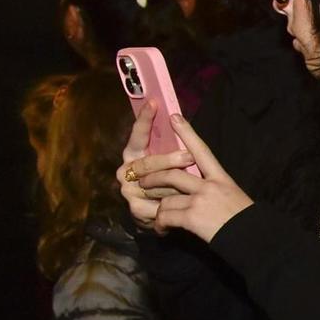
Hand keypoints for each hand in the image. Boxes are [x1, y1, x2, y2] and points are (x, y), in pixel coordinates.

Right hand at [116, 101, 185, 228]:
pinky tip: (182, 203)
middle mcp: (126, 171)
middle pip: (147, 163)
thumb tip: (179, 120)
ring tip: (192, 186)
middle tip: (188, 156)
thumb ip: (171, 147)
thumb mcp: (171, 165)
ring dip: (176, 185)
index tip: (154, 103)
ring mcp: (128, 190)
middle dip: (169, 160)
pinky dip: (172, 203)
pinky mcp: (135, 209)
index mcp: (134, 155)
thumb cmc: (171, 184)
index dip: (145, 119)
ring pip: (155, 184)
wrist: (165, 217)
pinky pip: (158, 203)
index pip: (138, 135)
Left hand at [142, 114, 253, 242]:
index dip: (187, 133)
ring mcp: (200, 201)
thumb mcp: (234, 196)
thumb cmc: (246, 220)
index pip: (202, 151)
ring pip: (166, 199)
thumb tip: (196, 192)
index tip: (174, 117)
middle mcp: (210, 186)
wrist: (254, 237)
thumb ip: (215, 190)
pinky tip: (163, 230)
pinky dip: (161, 224)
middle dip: (153, 177)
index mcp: (222, 178)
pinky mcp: (192, 217)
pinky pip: (166, 216)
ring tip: (154, 215)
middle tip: (143, 181)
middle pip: (172, 174)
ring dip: (158, 208)